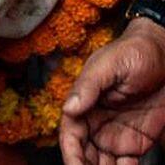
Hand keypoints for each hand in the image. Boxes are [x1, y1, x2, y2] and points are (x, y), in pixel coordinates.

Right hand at [60, 16, 164, 163]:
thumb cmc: (133, 52)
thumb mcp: (108, 65)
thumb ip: (88, 86)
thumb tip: (68, 108)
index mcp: (84, 104)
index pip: (71, 134)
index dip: (71, 153)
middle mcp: (96, 122)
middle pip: (84, 153)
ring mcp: (116, 133)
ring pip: (103, 162)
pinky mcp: (137, 140)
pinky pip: (126, 164)